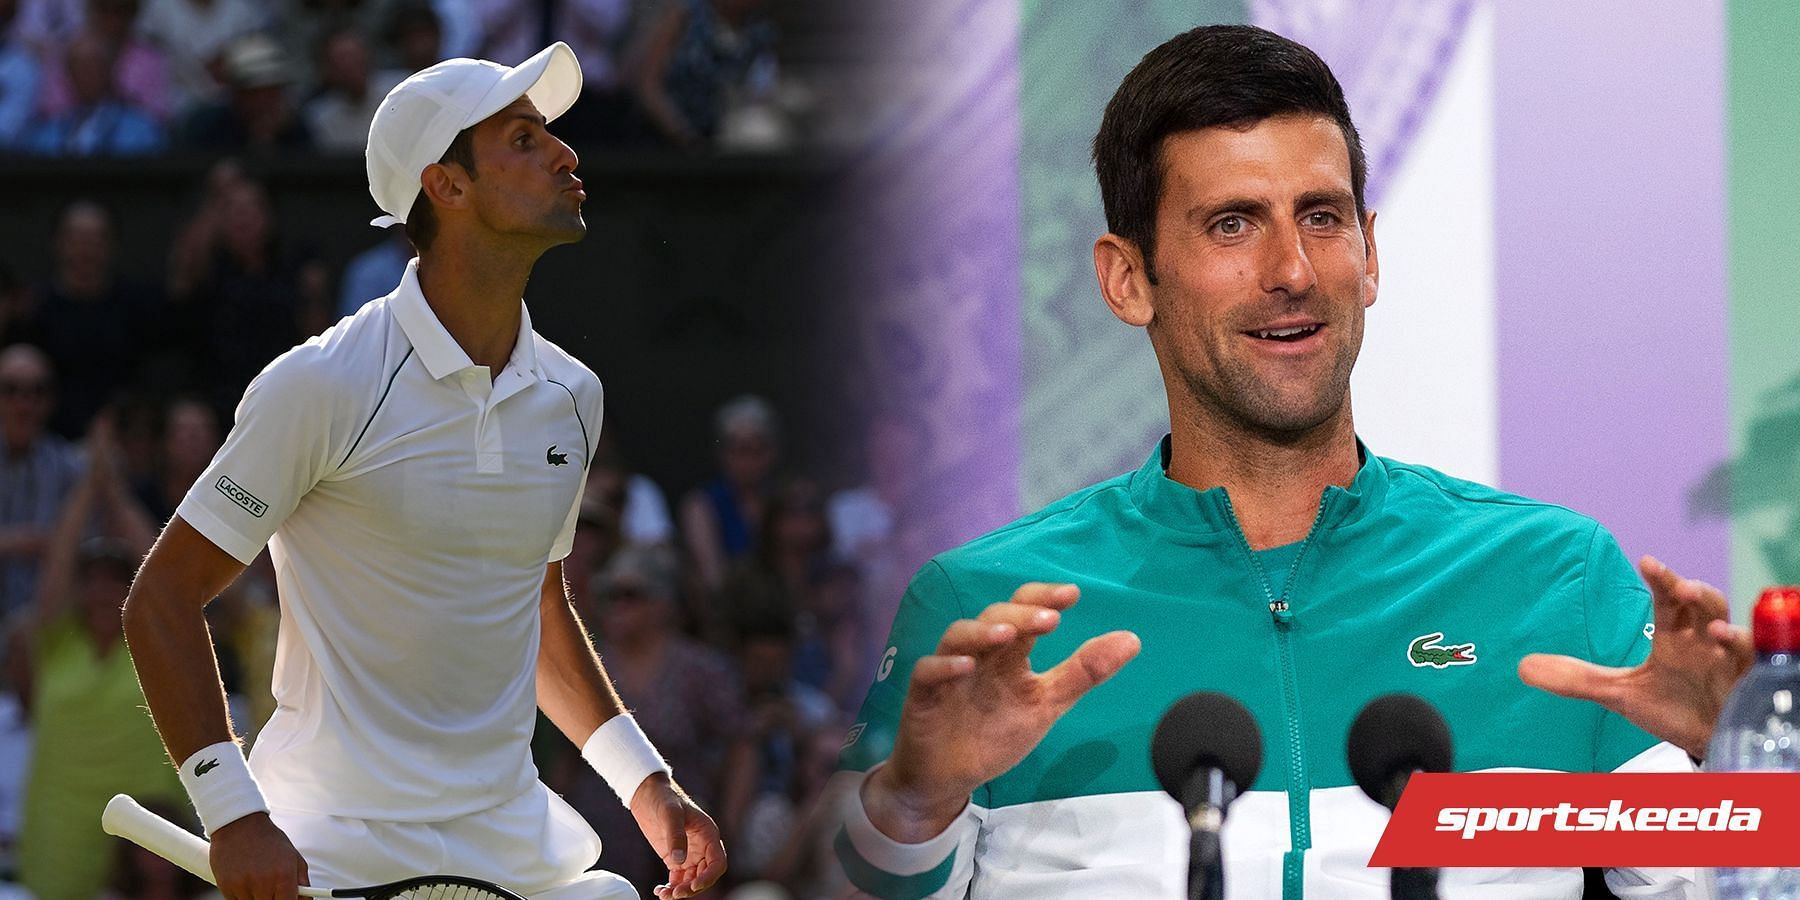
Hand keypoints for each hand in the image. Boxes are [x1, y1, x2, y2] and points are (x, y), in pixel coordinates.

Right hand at [209, 812, 308, 899]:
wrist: (239, 823)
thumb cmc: (268, 839)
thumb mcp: (293, 856)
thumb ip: (302, 881)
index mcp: (284, 875)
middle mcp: (264, 882)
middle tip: (271, 890)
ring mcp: (243, 886)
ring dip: (256, 898)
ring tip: (257, 881)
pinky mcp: (226, 887)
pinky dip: (242, 896)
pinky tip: (244, 880)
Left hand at [630, 774, 725, 897]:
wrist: (647, 794)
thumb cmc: (663, 798)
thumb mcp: (669, 814)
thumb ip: (675, 836)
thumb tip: (679, 861)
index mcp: (708, 834)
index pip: (718, 862)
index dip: (709, 877)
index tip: (693, 886)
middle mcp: (703, 847)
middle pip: (705, 876)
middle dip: (692, 888)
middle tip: (674, 894)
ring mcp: (690, 854)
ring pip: (692, 881)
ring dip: (681, 891)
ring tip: (664, 895)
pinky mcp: (676, 859)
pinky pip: (679, 879)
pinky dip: (671, 888)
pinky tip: (660, 890)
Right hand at [866, 583, 1140, 840]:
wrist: (950, 779)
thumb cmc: (994, 734)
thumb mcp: (1046, 705)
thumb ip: (1084, 673)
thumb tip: (1133, 639)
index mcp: (1008, 654)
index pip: (1024, 611)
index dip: (1043, 598)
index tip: (1073, 594)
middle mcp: (979, 654)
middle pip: (995, 617)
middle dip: (1021, 613)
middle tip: (1051, 618)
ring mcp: (949, 672)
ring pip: (958, 635)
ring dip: (982, 630)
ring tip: (1010, 634)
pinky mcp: (923, 696)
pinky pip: (928, 671)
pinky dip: (945, 665)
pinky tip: (966, 666)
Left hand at [1519, 556, 1752, 757]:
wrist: (1704, 742)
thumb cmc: (1672, 707)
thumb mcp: (1621, 694)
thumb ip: (1576, 679)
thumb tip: (1523, 667)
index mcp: (1674, 636)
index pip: (1668, 600)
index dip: (1661, 579)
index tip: (1647, 561)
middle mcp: (1703, 641)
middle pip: (1703, 604)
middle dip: (1691, 590)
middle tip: (1677, 584)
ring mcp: (1727, 661)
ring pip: (1731, 626)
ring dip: (1719, 618)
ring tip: (1704, 612)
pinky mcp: (1746, 682)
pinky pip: (1751, 660)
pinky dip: (1740, 647)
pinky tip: (1723, 640)